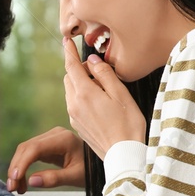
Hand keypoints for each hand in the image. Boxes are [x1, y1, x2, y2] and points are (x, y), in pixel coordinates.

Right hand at [7, 126, 85, 192]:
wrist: (100, 163)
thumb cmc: (92, 169)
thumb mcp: (76, 177)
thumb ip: (54, 179)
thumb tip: (31, 181)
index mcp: (63, 139)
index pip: (35, 148)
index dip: (22, 162)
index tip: (15, 178)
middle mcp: (54, 134)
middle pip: (26, 148)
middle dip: (16, 168)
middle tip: (12, 187)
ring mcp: (49, 138)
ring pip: (25, 150)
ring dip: (17, 168)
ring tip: (16, 187)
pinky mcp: (46, 144)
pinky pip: (29, 153)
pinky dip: (23, 167)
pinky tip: (22, 180)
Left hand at [60, 34, 146, 157]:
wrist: (123, 155)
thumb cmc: (128, 124)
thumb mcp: (121, 94)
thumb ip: (105, 74)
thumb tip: (92, 61)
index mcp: (85, 93)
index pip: (71, 66)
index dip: (68, 51)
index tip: (66, 40)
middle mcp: (74, 103)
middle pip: (69, 78)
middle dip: (77, 68)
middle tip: (96, 68)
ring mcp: (73, 116)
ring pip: (70, 91)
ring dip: (79, 83)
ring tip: (100, 87)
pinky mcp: (77, 125)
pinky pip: (74, 104)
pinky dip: (81, 97)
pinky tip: (98, 102)